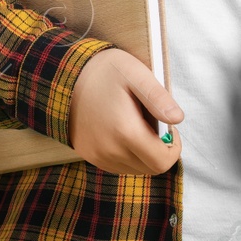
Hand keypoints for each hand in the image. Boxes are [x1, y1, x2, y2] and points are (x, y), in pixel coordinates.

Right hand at [68, 48, 184, 174]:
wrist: (62, 76)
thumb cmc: (102, 71)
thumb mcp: (134, 73)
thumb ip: (158, 97)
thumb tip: (178, 119)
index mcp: (125, 132)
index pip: (162, 162)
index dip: (174, 149)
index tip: (170, 130)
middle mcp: (110, 151)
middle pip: (150, 168)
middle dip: (160, 151)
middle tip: (155, 126)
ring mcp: (98, 156)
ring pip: (135, 169)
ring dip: (144, 154)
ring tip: (137, 126)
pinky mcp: (89, 155)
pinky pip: (118, 166)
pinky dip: (128, 155)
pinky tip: (122, 133)